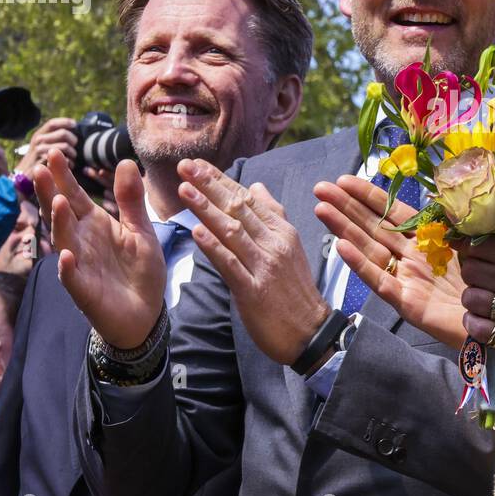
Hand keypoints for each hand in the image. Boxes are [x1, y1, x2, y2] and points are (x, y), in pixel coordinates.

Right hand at [15, 116, 77, 174]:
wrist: (23, 177)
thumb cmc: (36, 161)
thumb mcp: (40, 145)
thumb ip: (52, 137)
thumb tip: (71, 127)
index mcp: (39, 135)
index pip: (52, 123)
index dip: (65, 122)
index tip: (74, 124)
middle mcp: (38, 141)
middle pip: (63, 133)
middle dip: (73, 140)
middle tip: (74, 147)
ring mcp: (40, 152)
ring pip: (65, 146)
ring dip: (73, 153)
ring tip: (72, 159)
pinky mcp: (44, 163)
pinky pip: (64, 160)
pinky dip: (70, 163)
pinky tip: (69, 166)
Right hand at [32, 149, 164, 348]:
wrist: (145, 313)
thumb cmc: (139, 270)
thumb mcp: (141, 230)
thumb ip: (131, 200)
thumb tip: (126, 162)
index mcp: (95, 224)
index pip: (75, 196)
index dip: (64, 177)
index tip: (55, 153)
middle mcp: (81, 241)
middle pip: (62, 213)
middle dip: (51, 192)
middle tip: (41, 168)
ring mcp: (79, 265)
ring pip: (64, 241)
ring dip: (59, 223)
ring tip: (58, 202)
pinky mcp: (84, 291)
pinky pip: (72, 278)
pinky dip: (68, 267)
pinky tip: (65, 256)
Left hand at [177, 158, 327, 365]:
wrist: (310, 331)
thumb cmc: (295, 290)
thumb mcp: (290, 246)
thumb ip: (272, 216)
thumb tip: (257, 187)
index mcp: (282, 231)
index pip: (248, 199)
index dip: (221, 180)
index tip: (198, 164)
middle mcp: (274, 243)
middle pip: (238, 209)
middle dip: (209, 185)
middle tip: (185, 166)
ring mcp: (264, 266)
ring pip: (232, 231)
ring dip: (206, 209)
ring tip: (184, 189)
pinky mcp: (253, 290)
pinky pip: (231, 264)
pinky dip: (213, 247)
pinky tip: (196, 233)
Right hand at [314, 174, 468, 349]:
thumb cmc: (487, 281)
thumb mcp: (471, 239)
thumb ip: (450, 215)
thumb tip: (435, 186)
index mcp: (426, 240)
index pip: (391, 212)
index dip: (368, 195)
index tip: (344, 179)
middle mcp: (410, 257)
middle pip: (372, 226)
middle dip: (346, 206)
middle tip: (320, 188)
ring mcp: (406, 279)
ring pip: (369, 249)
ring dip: (344, 228)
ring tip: (321, 209)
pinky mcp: (407, 302)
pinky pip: (380, 281)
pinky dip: (360, 265)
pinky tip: (341, 248)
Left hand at [457, 239, 494, 369]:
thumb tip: (467, 241)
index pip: (487, 246)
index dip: (468, 246)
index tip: (460, 246)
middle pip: (473, 271)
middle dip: (470, 275)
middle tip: (479, 281)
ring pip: (471, 298)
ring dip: (471, 300)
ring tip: (484, 303)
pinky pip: (477, 327)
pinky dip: (473, 323)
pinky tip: (483, 321)